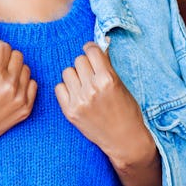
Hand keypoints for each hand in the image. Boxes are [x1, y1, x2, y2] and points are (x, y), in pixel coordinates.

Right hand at [0, 31, 36, 162]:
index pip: (4, 46)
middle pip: (17, 55)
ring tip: (4, 78)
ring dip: (16, 70)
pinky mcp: (25, 109)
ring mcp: (19, 98)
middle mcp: (9, 84)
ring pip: (26, 69)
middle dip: (7, 58)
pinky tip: (11, 89)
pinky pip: (32, 85)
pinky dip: (23, 84)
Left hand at [54, 37, 156, 171]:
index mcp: (107, 79)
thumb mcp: (120, 84)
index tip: (92, 52)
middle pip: (78, 60)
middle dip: (85, 65)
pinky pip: (59, 87)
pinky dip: (66, 89)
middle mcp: (92, 88)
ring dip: (75, 76)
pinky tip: (77, 95)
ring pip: (67, 72)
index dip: (92, 49)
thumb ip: (107, 65)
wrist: (124, 139)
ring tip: (84, 85)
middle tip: (91, 74)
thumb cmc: (127, 110)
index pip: (91, 51)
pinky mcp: (70, 111)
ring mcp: (79, 100)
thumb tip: (98, 45)